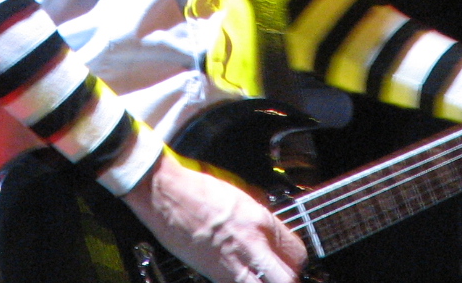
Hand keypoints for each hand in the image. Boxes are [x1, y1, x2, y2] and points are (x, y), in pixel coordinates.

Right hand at [123, 149, 307, 282]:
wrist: (164, 192)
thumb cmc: (194, 189)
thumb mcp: (237, 194)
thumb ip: (257, 213)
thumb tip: (267, 230)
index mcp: (259, 218)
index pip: (296, 250)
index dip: (294, 258)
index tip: (288, 260)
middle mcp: (252, 242)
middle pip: (289, 276)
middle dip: (287, 278)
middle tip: (278, 274)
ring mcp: (234, 261)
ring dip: (266, 282)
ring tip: (259, 277)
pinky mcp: (214, 274)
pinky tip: (238, 277)